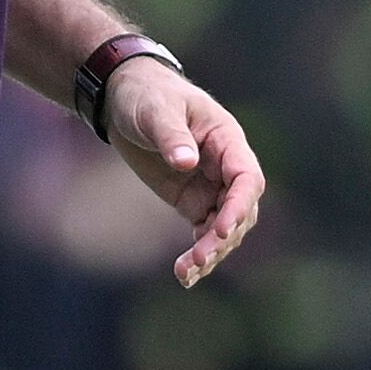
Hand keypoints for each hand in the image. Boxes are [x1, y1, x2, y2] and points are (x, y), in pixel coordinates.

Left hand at [103, 60, 263, 287]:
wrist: (123, 98)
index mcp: (227, 139)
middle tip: (197, 260)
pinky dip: (199, 254)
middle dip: (222, 238)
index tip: (219, 229)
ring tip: (186, 273)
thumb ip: (172, 135)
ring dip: (211, 252)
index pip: (246, 178)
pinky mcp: (193, 201)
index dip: (238, 206)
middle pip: (239, 210)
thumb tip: (188, 163)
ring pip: (225, 229)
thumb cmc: (147, 94)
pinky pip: (204, 233)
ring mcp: (211, 186)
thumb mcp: (156, 110)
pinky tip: (185, 275)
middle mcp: (226, 167)